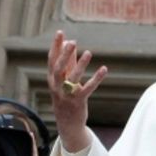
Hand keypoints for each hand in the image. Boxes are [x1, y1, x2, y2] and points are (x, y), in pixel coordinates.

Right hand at [47, 30, 107, 153]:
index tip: (60, 32)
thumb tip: (69, 41)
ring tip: (88, 52)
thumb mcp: (64, 79)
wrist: (67, 123)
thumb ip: (68, 60)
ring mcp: (67, 95)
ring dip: (81, 65)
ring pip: (73, 78)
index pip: (52, 59)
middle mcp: (57, 86)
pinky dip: (96, 79)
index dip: (55, 46)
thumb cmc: (65, 96)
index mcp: (52, 79)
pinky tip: (104, 69)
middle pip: (59, 68)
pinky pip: (87, 89)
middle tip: (72, 42)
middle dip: (65, 55)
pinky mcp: (78, 101)